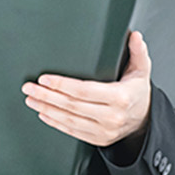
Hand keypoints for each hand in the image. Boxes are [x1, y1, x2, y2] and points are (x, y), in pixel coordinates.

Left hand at [22, 30, 152, 148]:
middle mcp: (112, 116)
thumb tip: (134, 36)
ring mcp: (104, 130)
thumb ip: (138, 52)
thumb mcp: (141, 71)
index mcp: (120, 97)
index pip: (84, 90)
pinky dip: (55, 122)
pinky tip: (43, 113)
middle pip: (72, 105)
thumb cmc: (137, 92)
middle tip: (29, 87)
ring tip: (31, 99)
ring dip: (46, 108)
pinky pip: (72, 131)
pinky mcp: (98, 139)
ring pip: (69, 119)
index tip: (44, 79)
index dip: (62, 84)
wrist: (144, 120)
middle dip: (47, 95)